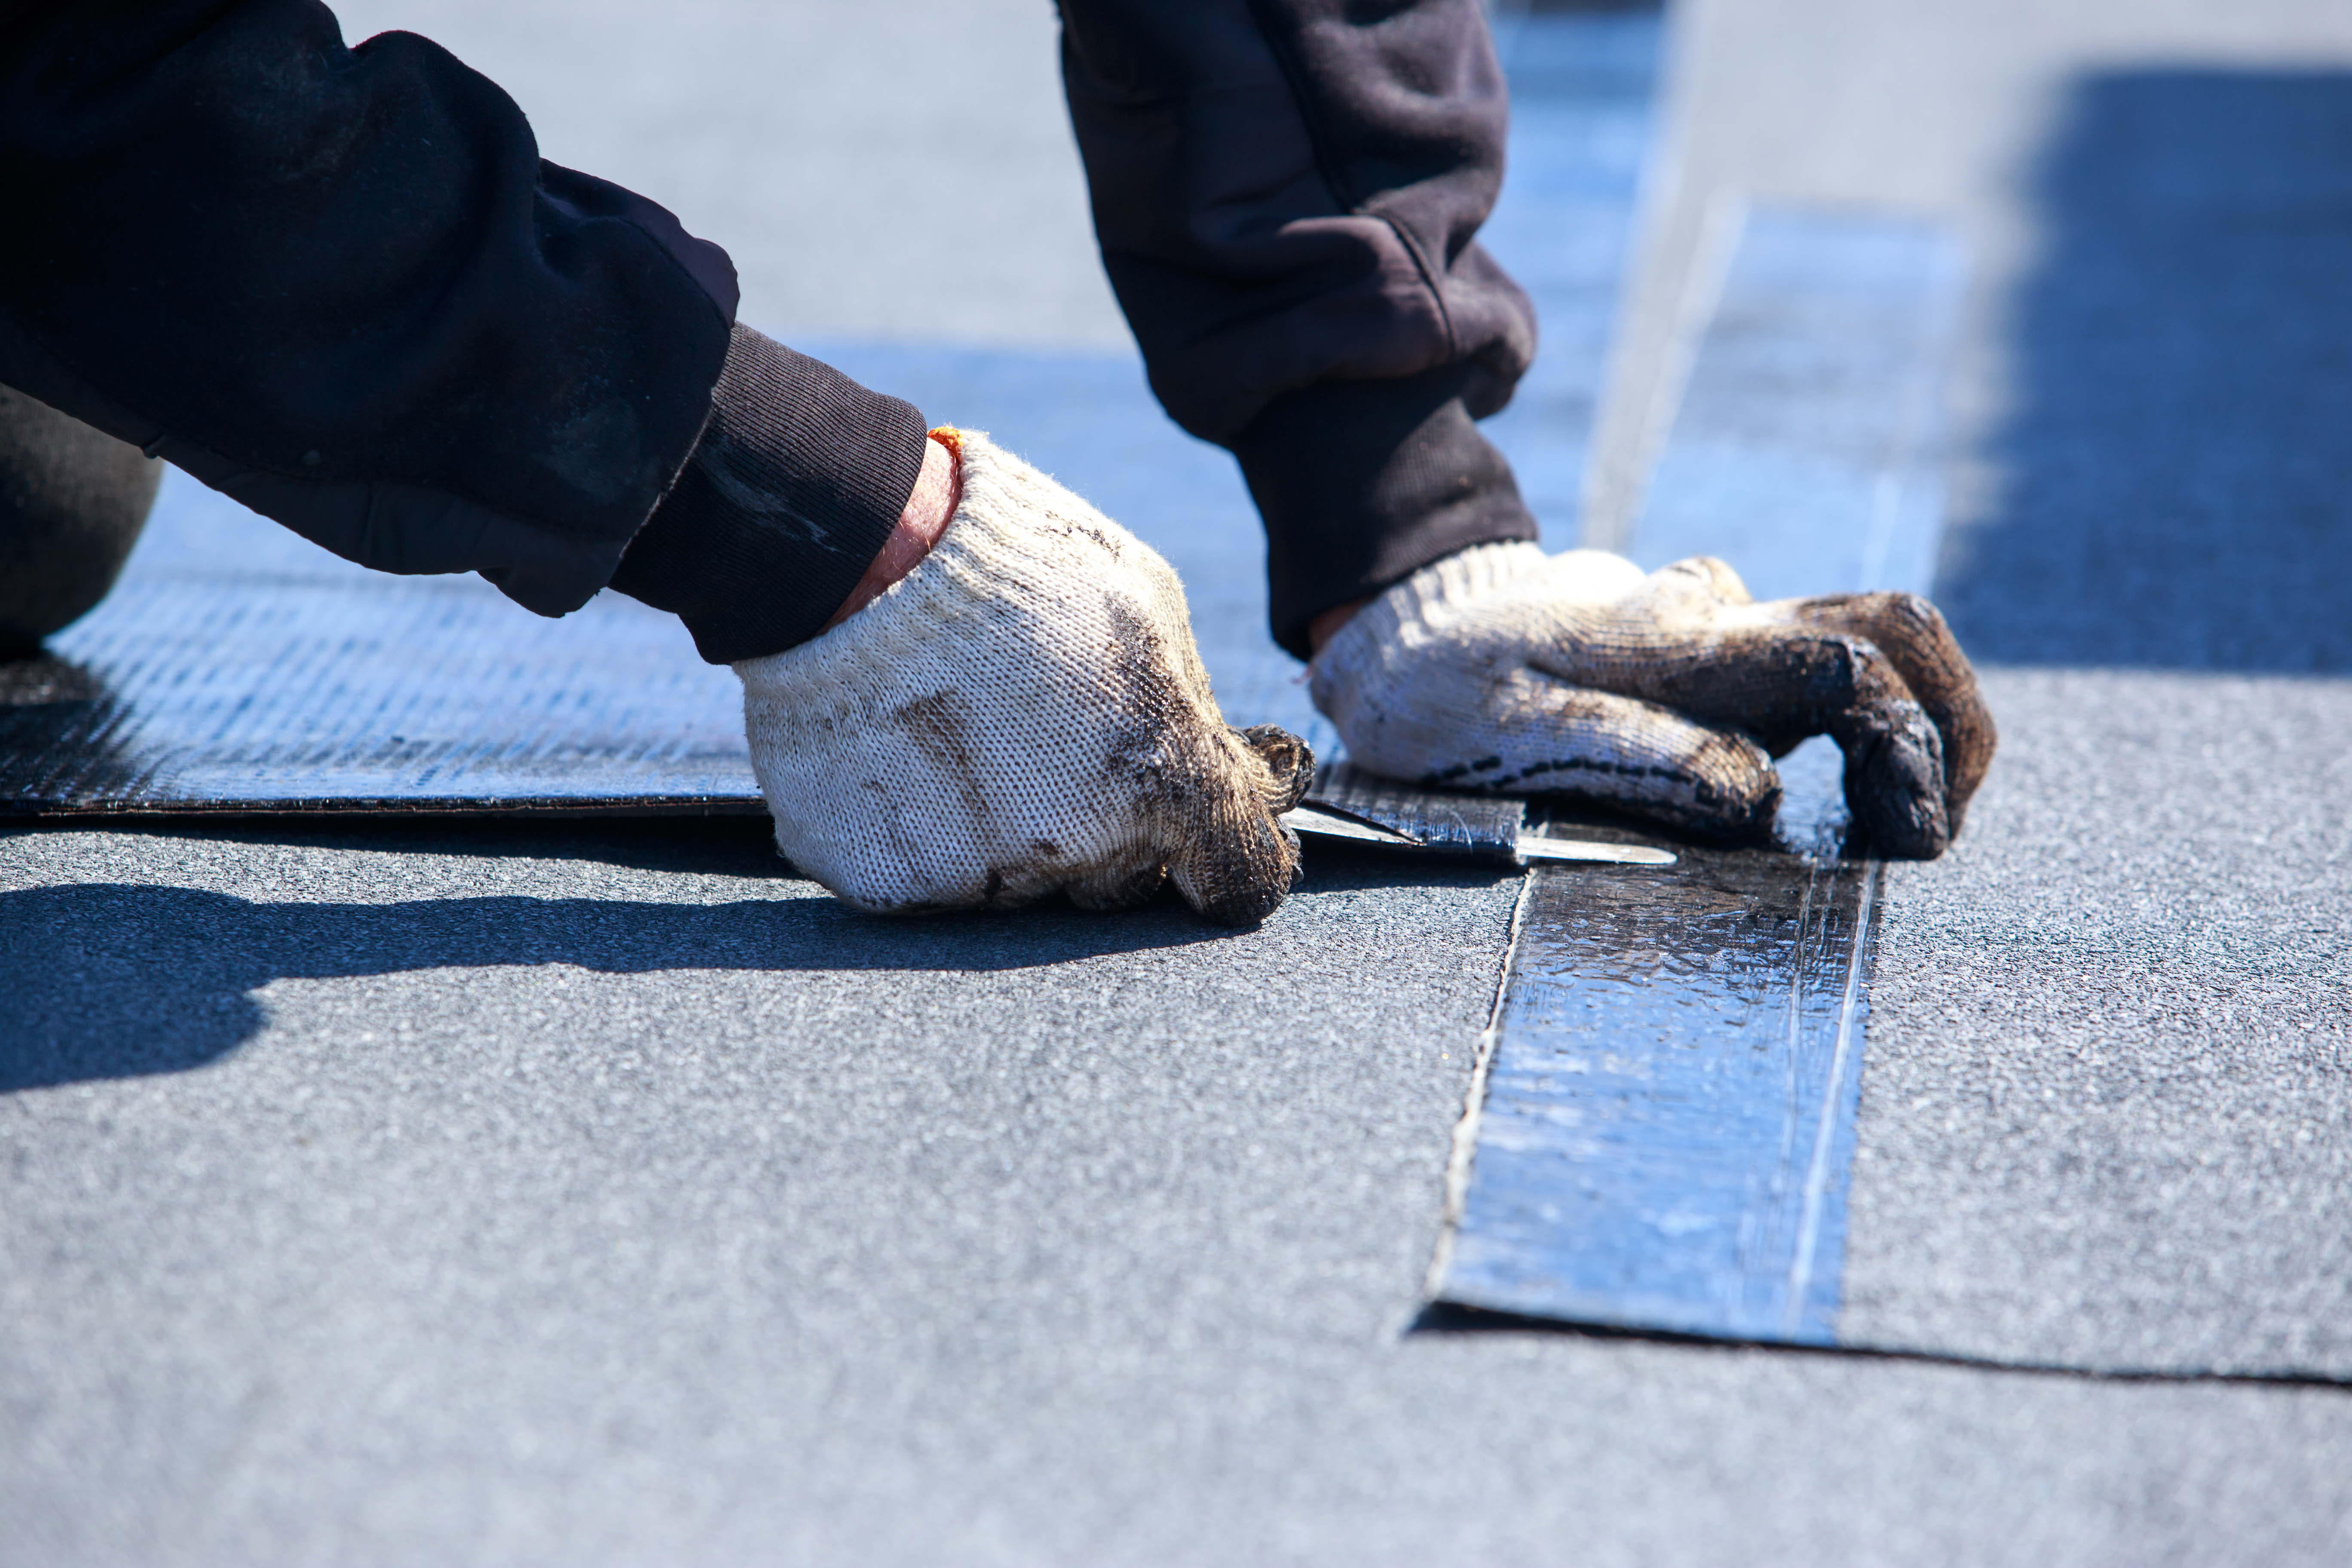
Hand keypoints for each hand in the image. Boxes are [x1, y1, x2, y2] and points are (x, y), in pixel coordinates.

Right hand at [737, 429, 1312, 922]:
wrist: (859, 562)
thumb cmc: (1025, 568)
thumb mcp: (1151, 612)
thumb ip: (1195, 710)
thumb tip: (1232, 766)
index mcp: (1165, 785)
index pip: (1241, 885)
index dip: (1233, 861)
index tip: (1206, 836)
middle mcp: (1078, 848)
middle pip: (1123, 885)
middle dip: (1109, 829)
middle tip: (1057, 743)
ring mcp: (980, 878)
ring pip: (1025, 884)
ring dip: (1013, 828)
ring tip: (970, 727)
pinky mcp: (892, 884)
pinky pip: (934, 880)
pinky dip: (929, 830)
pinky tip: (910, 752)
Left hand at [1308, 543, 1994, 856]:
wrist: (1405, 624)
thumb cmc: (1447, 697)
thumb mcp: (1511, 734)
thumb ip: (1635, 756)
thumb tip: (1758, 795)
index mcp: (1679, 645)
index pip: (1843, 666)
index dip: (1904, 748)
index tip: (1909, 837)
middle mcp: (1720, 617)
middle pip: (1895, 626)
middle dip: (1952, 721)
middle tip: (1939, 831)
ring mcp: (1726, 619)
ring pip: (1872, 633)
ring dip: (1923, 718)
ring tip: (1913, 820)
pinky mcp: (1718, 639)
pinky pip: (1827, 659)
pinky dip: (1872, 720)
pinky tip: (1858, 793)